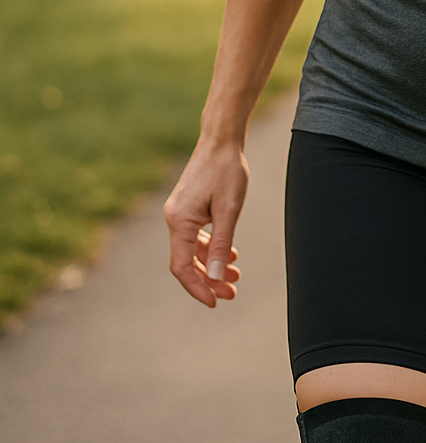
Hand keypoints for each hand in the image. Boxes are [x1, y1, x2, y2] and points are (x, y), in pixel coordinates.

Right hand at [164, 140, 248, 306]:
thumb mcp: (229, 210)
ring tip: (235, 276)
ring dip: (212, 265)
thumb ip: (220, 244)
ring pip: (193, 250)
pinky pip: (196, 237)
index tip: (215, 302)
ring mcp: (180, 213)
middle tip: (232, 293)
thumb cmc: (227, 171)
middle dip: (208, 280)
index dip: (197, 287)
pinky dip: (211, 248)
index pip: (182, 266)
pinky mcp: (188, 208)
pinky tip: (230, 256)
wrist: (221, 140)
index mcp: (179, 221)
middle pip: (187, 261)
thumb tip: (213, 276)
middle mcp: (174, 219)